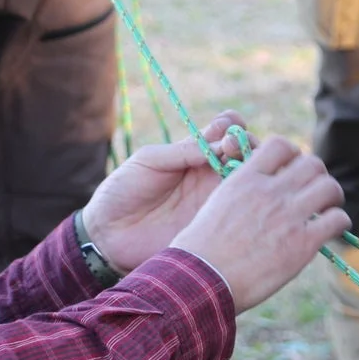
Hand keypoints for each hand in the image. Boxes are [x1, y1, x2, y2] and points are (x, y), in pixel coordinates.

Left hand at [81, 112, 250, 273]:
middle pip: (244, 153)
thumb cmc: (122, 191)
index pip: (225, 132)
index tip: (227, 126)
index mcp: (193, 154)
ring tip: (237, 166)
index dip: (232, 125)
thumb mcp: (149, 160)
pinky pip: (238, 211)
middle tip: (232, 147)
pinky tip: (241, 193)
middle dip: (246, 143)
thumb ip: (182, 150)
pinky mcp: (213, 225)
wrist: (108, 233)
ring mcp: (213, 200)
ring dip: (251, 168)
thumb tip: (217, 142)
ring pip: (247, 180)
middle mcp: (208, 174)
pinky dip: (247, 199)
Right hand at [170, 135, 349, 314]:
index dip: (293, 154)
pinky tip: (332, 229)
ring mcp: (288, 215)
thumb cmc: (199, 250)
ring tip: (328, 208)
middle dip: (317, 175)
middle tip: (314, 191)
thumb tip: (256, 193)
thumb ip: (240, 192)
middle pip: (312, 163)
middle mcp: (269, 191)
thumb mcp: (215, 205)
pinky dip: (340, 222)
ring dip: (332, 196)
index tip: (293, 169)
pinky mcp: (303, 243)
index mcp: (245, 179)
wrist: (201, 281)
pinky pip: (337, 219)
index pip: (280, 145)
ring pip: (329, 187)